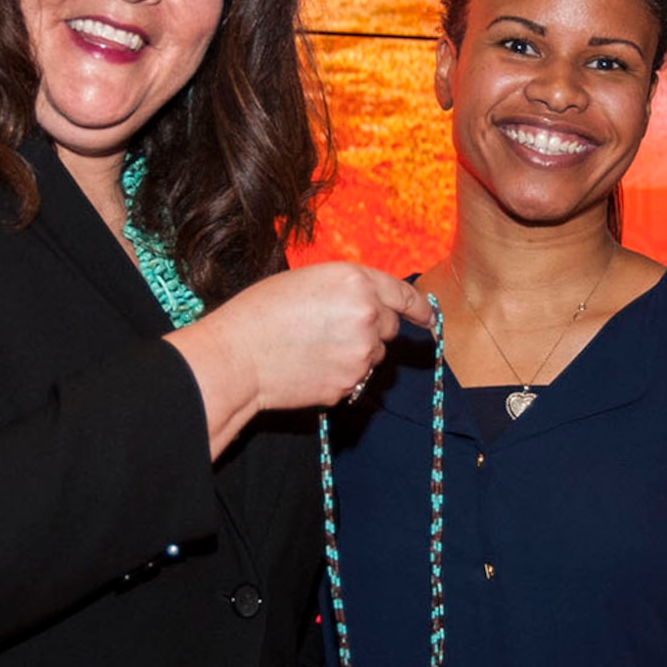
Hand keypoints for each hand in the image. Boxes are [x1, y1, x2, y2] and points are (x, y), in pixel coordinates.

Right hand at [165, 263, 431, 456]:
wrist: (237, 357)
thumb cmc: (260, 312)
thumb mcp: (308, 281)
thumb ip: (348, 290)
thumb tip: (371, 307)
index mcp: (355, 281)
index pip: (403, 295)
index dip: (419, 309)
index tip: (429, 319)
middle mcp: (367, 315)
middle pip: (390, 328)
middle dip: (372, 330)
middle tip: (333, 331)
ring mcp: (361, 353)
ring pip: (373, 357)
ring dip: (355, 354)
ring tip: (313, 349)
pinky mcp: (350, 384)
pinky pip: (355, 380)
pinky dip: (339, 376)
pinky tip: (309, 367)